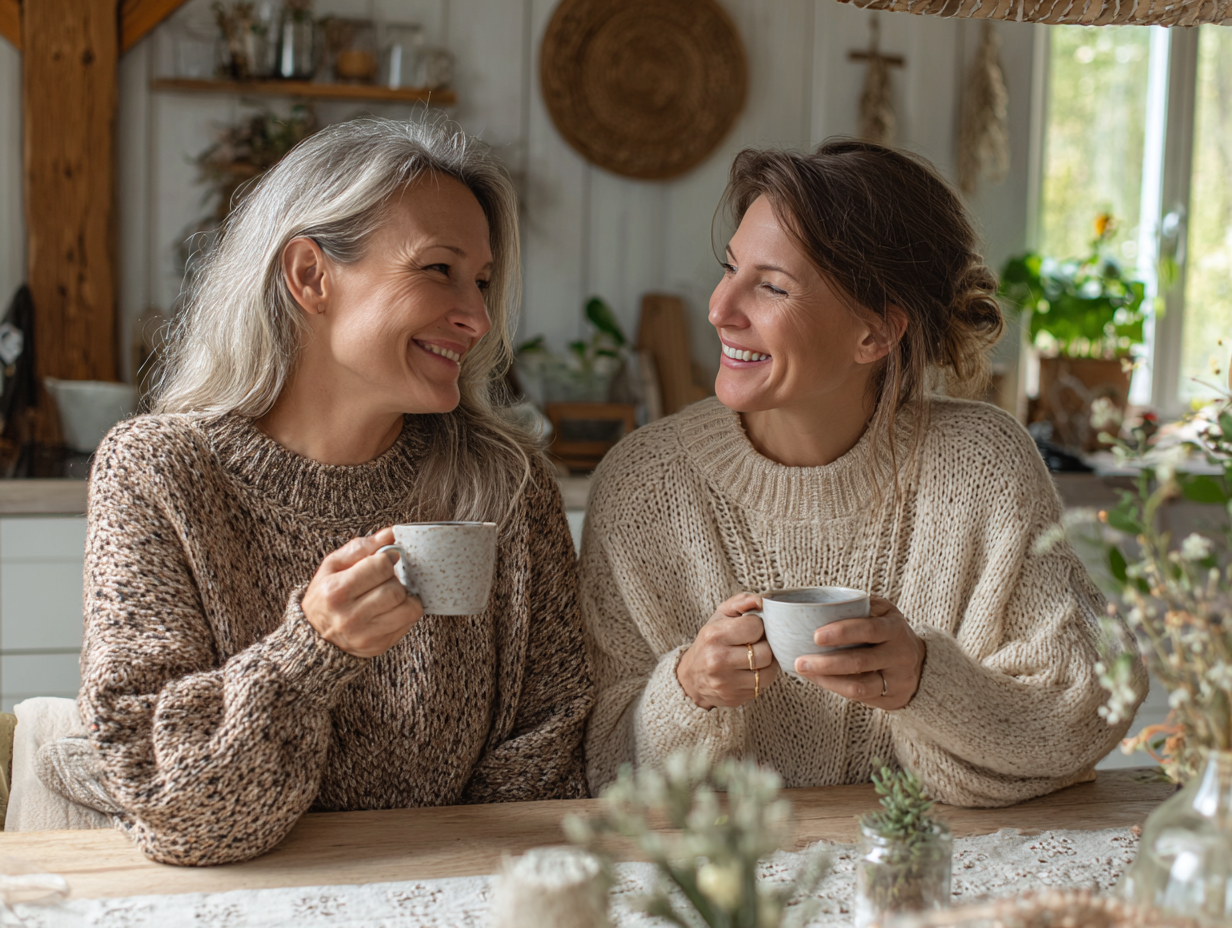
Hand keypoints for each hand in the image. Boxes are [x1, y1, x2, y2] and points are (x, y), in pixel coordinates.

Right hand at [301, 528, 423, 657]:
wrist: (314, 636)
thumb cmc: (325, 595)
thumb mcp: (333, 566)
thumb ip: (362, 547)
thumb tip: (391, 533)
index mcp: (336, 591)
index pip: (380, 566)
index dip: (387, 559)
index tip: (385, 560)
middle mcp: (350, 616)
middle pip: (395, 589)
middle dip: (396, 579)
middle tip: (387, 579)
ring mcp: (365, 635)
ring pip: (408, 608)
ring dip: (405, 596)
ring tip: (391, 593)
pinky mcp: (379, 646)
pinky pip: (409, 623)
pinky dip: (406, 611)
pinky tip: (392, 608)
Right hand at [677, 592, 779, 709]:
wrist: (691, 677)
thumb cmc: (709, 642)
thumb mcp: (719, 617)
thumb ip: (741, 602)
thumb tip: (762, 600)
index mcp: (715, 636)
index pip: (756, 627)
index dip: (758, 626)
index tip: (751, 628)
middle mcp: (719, 660)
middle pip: (766, 652)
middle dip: (765, 646)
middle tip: (757, 644)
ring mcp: (727, 682)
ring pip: (769, 672)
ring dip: (767, 664)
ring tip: (757, 657)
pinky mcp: (735, 698)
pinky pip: (762, 687)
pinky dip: (761, 678)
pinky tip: (751, 671)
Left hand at [793, 597, 924, 709]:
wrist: (919, 662)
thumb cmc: (888, 632)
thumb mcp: (882, 612)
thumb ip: (859, 607)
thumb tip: (818, 607)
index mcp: (895, 628)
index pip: (869, 630)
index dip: (842, 633)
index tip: (816, 636)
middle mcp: (900, 654)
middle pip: (860, 662)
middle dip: (826, 663)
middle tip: (800, 662)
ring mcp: (898, 679)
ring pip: (859, 686)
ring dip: (827, 680)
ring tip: (805, 672)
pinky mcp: (892, 698)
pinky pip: (860, 698)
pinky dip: (836, 688)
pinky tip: (819, 680)